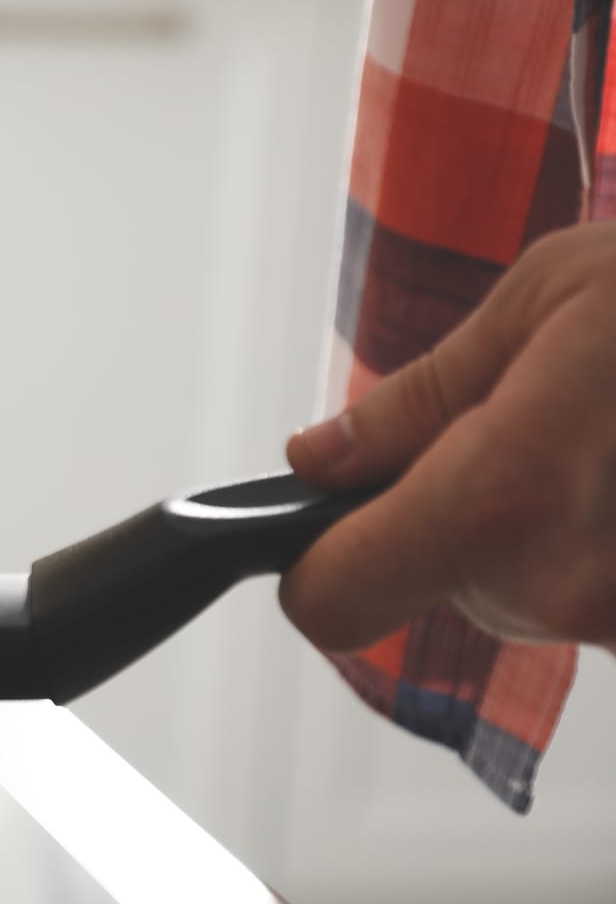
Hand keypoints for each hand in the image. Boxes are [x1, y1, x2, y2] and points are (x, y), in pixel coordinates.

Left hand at [282, 221, 615, 650]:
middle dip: (459, 512)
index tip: (327, 527)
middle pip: (440, 588)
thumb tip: (318, 458)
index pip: (336, 603)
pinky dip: (610, 541)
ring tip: (614, 437)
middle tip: (554, 418)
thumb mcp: (546, 300)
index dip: (318, 566)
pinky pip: (603, 597)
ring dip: (550, 525)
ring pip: (526, 596)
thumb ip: (421, 398)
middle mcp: (568, 589)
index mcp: (503, 499)